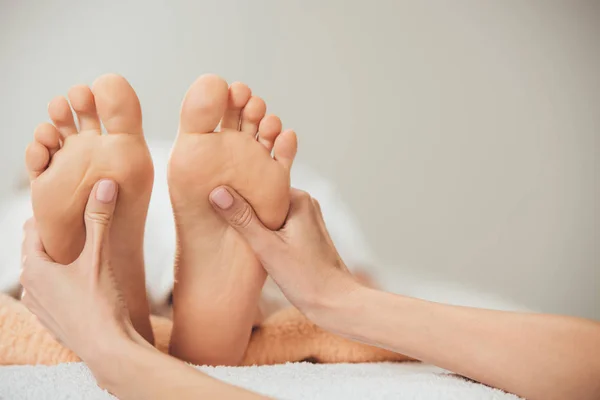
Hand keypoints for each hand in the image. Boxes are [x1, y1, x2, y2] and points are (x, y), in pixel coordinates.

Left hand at [20, 180, 138, 360]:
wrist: (107, 349)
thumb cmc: (100, 303)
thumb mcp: (99, 256)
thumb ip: (99, 219)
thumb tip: (104, 184)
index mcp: (34, 269)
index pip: (32, 230)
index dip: (49, 216)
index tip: (66, 205)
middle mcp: (30, 288)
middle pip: (37, 251)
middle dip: (55, 237)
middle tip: (76, 223)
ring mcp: (40, 308)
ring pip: (44, 274)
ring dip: (59, 261)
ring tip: (81, 251)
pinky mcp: (52, 321)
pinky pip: (52, 293)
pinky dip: (63, 282)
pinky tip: (83, 281)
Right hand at [209, 186, 361, 324]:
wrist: (336, 303)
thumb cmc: (306, 277)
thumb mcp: (267, 248)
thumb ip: (243, 219)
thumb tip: (218, 193)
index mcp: (299, 199)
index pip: (262, 183)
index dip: (239, 189)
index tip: (216, 190)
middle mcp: (306, 204)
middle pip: (265, 198)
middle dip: (245, 205)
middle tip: (216, 209)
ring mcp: (307, 220)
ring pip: (271, 213)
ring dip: (253, 221)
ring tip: (228, 225)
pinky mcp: (306, 235)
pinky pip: (279, 226)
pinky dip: (264, 232)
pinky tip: (248, 241)